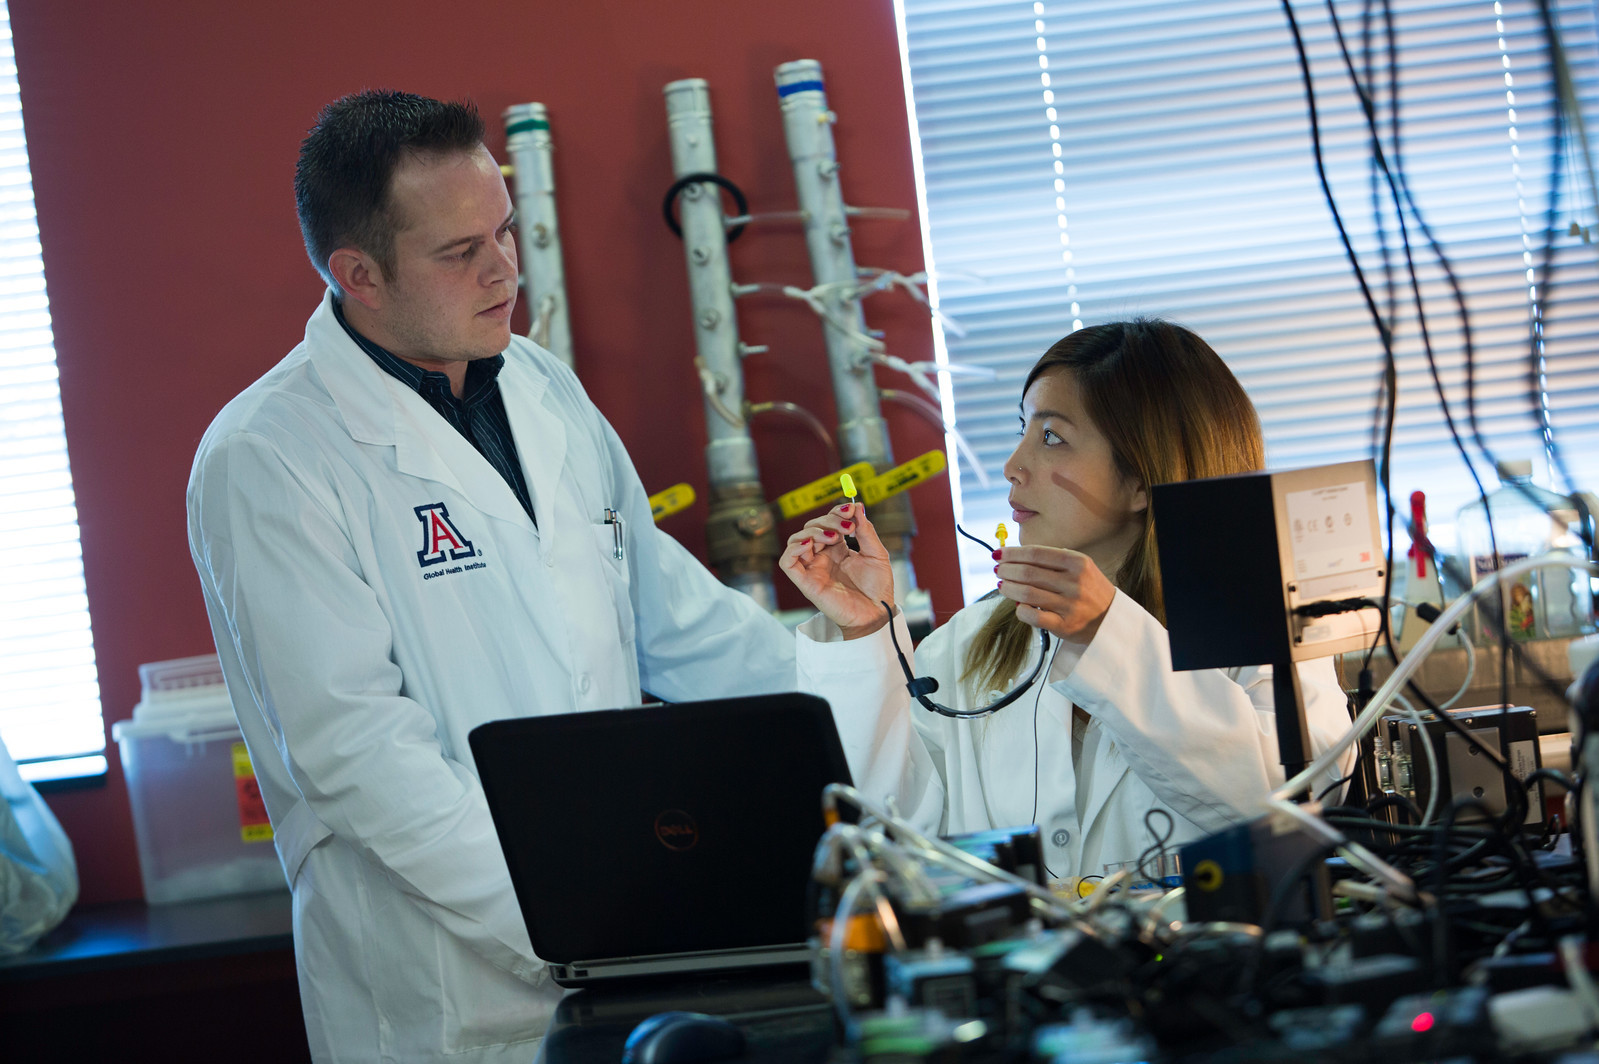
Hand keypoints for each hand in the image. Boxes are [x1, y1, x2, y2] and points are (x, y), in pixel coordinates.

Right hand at [778, 503, 893, 637]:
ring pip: (796, 540)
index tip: (851, 509)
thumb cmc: (878, 588)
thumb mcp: (877, 554)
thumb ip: (866, 531)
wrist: (877, 613)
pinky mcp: (806, 583)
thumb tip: (857, 506)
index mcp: (838, 549)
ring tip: (833, 537)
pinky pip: (788, 562)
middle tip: (847, 527)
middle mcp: (823, 557)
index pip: (827, 522)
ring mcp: (813, 569)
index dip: (836, 512)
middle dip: (828, 520)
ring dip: (813, 531)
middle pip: (812, 527)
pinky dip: (793, 549)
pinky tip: (810, 544)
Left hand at [995, 545, 1116, 642]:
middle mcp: (1075, 582)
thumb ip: (1051, 560)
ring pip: (1027, 593)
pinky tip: (1017, 605)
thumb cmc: (1088, 589)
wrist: (1111, 618)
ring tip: (1002, 585)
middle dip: (1007, 570)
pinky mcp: (1064, 625)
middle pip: (1028, 573)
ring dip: (1008, 588)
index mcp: (1078, 562)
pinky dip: (1020, 610)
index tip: (999, 554)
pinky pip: (1033, 616)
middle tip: (998, 570)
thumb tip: (1014, 556)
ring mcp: (1070, 605)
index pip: (1037, 554)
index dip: (1013, 553)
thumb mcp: (1079, 567)